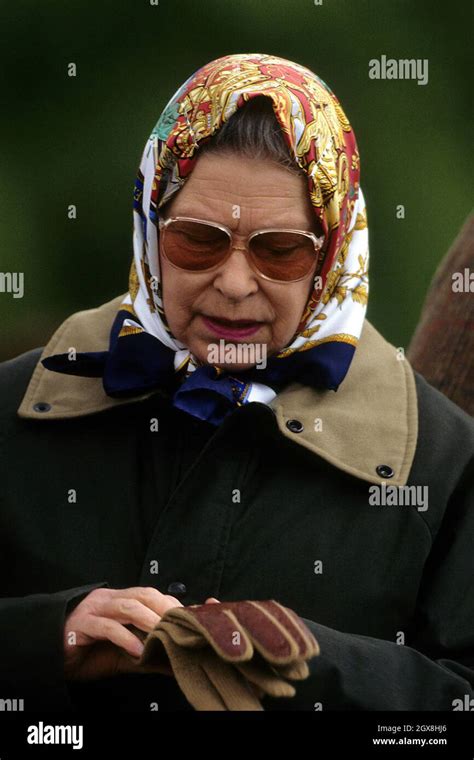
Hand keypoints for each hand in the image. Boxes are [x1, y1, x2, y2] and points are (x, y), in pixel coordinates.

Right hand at [63, 586, 183, 679]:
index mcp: (121, 600)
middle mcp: (110, 599)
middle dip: (165, 608)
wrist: (52, 658)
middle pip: (144, 594)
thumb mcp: (125, 654)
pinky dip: (125, 638)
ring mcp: (95, 609)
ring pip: (127, 606)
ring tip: (163, 634)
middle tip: (183, 623)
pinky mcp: (82, 625)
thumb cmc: (90, 652)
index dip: (172, 603)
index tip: (192, 616)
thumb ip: (149, 654)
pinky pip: (107, 627)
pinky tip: (137, 650)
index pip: (152, 594)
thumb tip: (176, 660)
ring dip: (148, 619)